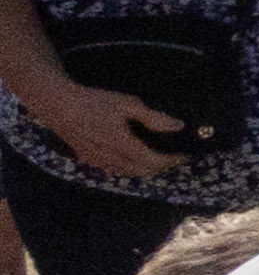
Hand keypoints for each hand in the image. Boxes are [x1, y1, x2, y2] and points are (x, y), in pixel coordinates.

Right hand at [23, 72, 194, 176]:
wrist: (58, 105)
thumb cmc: (94, 101)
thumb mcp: (127, 104)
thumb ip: (153, 117)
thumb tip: (178, 126)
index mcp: (122, 145)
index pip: (154, 162)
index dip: (171, 161)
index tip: (185, 155)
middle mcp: (110, 157)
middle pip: (142, 171)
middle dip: (161, 167)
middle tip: (174, 158)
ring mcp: (96, 160)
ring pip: (127, 173)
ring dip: (145, 170)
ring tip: (158, 159)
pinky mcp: (87, 158)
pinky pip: (112, 170)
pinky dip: (128, 169)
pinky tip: (133, 160)